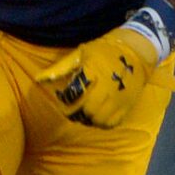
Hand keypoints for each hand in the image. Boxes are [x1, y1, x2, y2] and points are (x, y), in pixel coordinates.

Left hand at [41, 21, 174, 128]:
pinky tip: (95, 115)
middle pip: (85, 110)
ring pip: (97, 119)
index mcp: (93, 73)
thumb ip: (59, 68)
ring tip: (81, 111)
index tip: (62, 94)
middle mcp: (107, 88)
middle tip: (69, 107)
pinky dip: (100, 123)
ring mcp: (118, 99)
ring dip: (86, 118)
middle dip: (73, 111)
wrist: (136, 52)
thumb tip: (38, 79)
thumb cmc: (103, 51)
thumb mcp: (80, 54)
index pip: (73, 93)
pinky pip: (110, 123)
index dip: (64, 98)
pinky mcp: (127, 106)